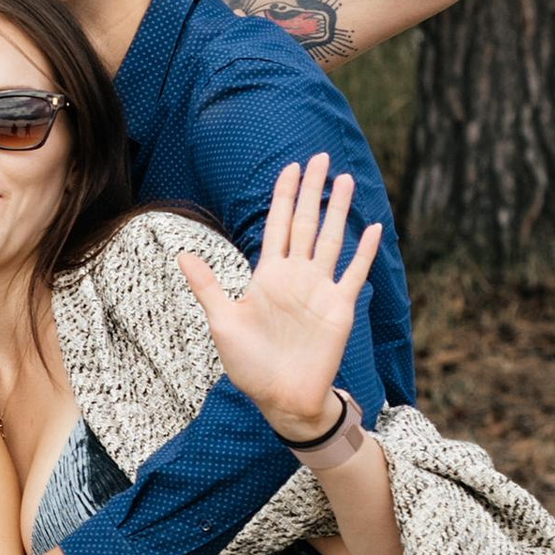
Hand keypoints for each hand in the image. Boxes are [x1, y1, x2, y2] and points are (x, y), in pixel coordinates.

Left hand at [174, 154, 380, 441]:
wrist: (281, 398)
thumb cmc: (250, 365)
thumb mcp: (222, 322)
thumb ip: (207, 286)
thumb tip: (181, 253)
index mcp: (268, 275)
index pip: (277, 225)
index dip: (283, 196)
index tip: (290, 167)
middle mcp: (296, 276)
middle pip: (307, 222)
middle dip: (312, 190)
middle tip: (320, 156)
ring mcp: (319, 290)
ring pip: (332, 239)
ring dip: (339, 210)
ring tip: (346, 180)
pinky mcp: (339, 308)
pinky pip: (354, 273)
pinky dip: (364, 251)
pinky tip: (373, 226)